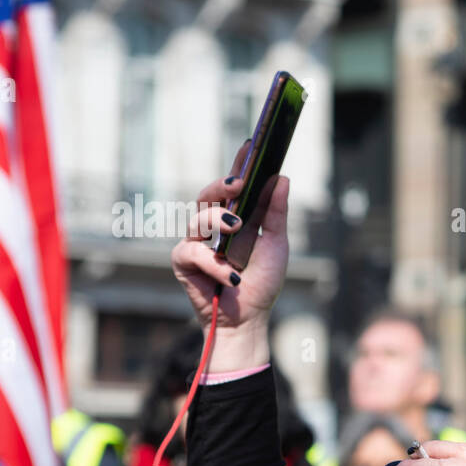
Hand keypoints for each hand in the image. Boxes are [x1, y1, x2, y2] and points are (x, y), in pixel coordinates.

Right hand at [171, 138, 290, 335]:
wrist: (249, 320)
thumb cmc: (262, 283)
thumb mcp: (276, 244)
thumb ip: (276, 213)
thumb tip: (282, 177)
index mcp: (235, 219)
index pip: (233, 188)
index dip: (238, 165)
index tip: (249, 145)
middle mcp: (213, 228)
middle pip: (207, 196)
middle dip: (221, 185)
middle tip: (239, 181)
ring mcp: (196, 244)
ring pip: (197, 218)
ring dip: (218, 220)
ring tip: (238, 226)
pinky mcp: (184, 263)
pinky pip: (192, 252)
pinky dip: (214, 263)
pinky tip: (232, 275)